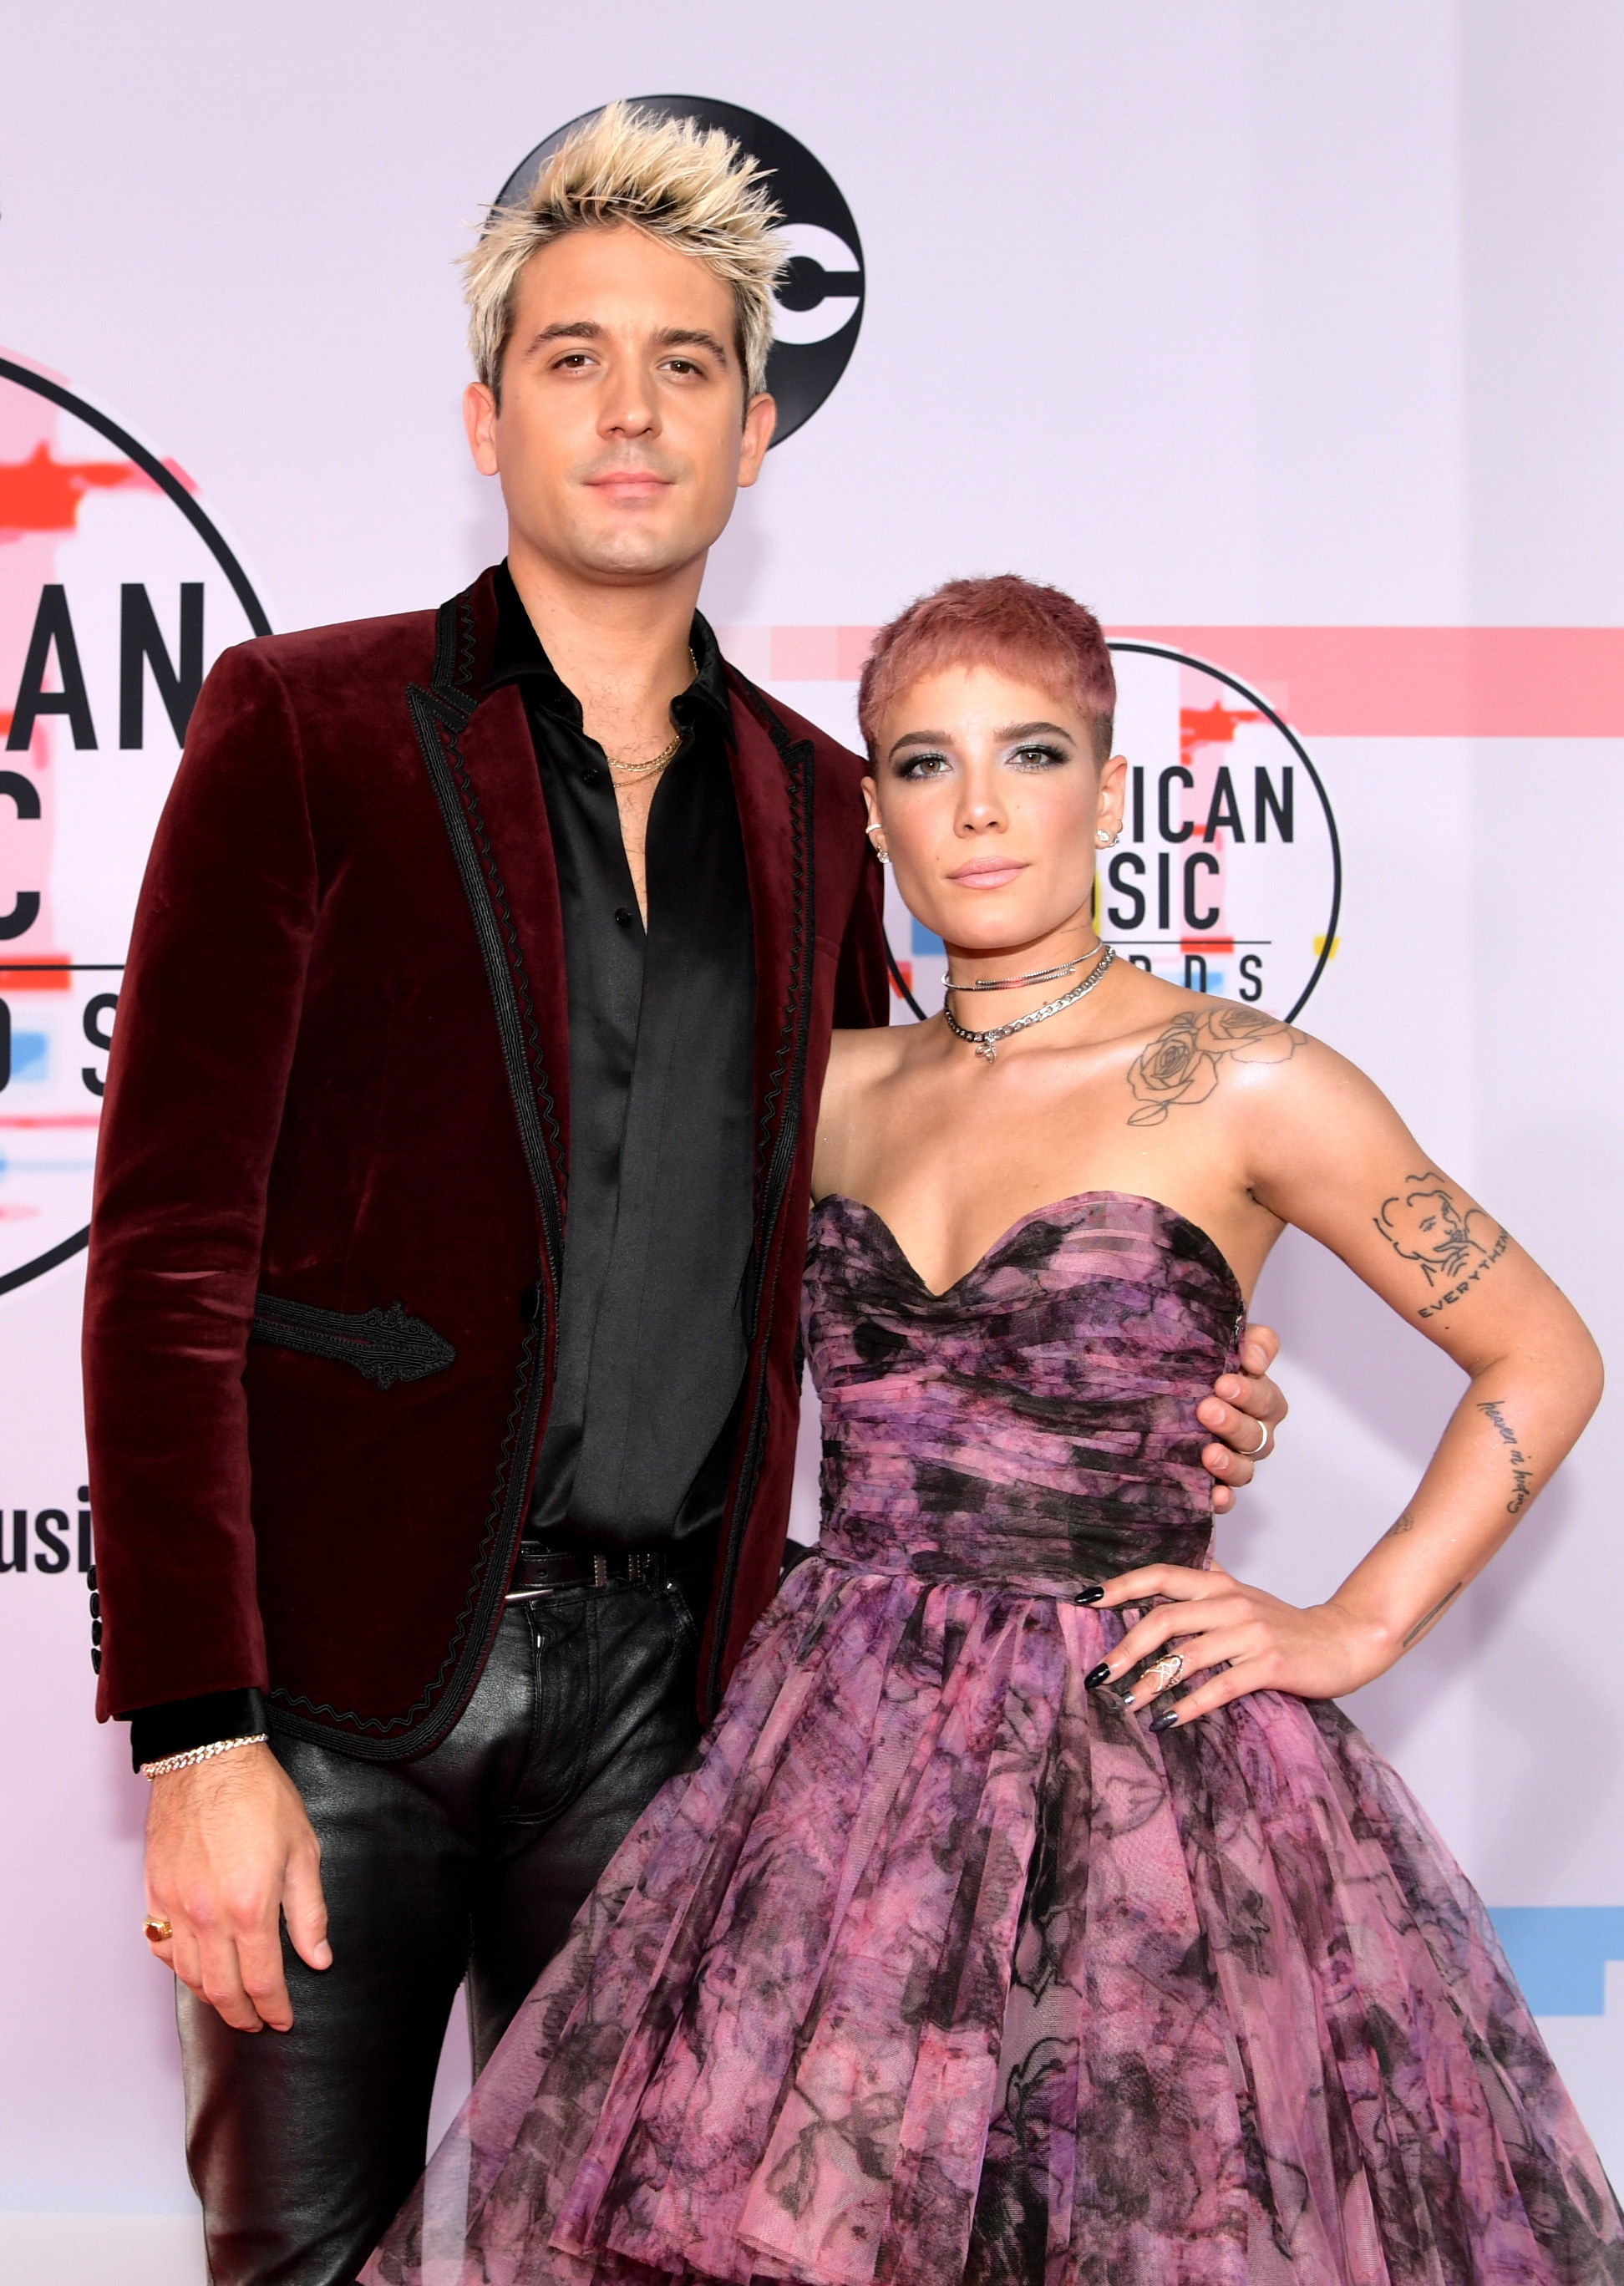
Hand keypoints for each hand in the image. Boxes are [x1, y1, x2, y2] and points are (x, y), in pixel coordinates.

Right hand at [143, 1742, 329, 2030]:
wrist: (207, 1758)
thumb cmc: (260, 1796)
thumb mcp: (302, 1850)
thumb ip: (309, 1912)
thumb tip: (318, 1958)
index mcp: (250, 1906)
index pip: (261, 1980)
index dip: (274, 2008)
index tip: (283, 2019)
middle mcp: (207, 1914)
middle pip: (221, 1989)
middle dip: (242, 2015)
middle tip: (257, 2023)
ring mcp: (176, 1906)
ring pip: (188, 1975)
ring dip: (210, 1997)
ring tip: (230, 2004)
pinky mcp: (154, 1892)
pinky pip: (161, 1945)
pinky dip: (177, 1966)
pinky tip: (194, 1968)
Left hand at [1083, 1561, 1387, 1729]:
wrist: (1344, 1641)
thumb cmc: (1285, 1625)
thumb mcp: (1241, 1598)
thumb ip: (1204, 1589)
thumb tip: (1155, 1588)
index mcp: (1219, 1584)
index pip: (1161, 1575)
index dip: (1121, 1586)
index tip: (1086, 1600)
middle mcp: (1230, 1603)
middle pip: (1164, 1618)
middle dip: (1126, 1647)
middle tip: (1100, 1674)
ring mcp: (1250, 1633)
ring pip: (1187, 1655)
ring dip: (1152, 1682)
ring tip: (1127, 1703)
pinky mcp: (1269, 1665)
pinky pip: (1219, 1687)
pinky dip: (1190, 1705)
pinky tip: (1168, 1721)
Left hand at [1197, 1322, 1286, 1511]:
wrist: (1157, 1390)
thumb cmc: (1198, 1365)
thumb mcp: (1220, 1343)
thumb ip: (1247, 1341)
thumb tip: (1254, 1356)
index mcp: (1259, 1398)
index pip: (1266, 1396)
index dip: (1251, 1391)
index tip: (1224, 1382)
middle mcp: (1253, 1432)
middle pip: (1257, 1434)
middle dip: (1234, 1423)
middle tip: (1207, 1410)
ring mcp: (1235, 1460)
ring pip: (1246, 1469)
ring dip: (1231, 1463)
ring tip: (1209, 1453)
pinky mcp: (1214, 1483)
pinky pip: (1226, 1497)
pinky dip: (1223, 1499)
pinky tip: (1214, 1496)